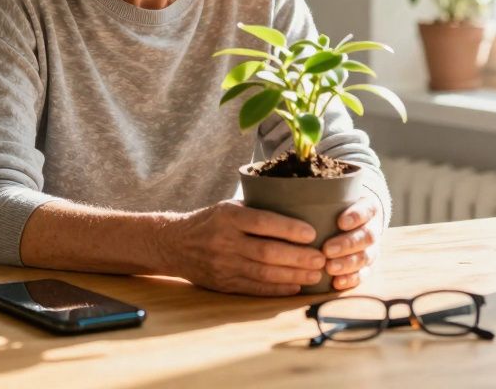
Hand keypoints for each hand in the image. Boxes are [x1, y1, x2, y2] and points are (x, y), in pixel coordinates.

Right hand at [159, 199, 325, 295]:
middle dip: (298, 257)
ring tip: (315, 275)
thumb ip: (256, 210)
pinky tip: (295, 287)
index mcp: (227, 216)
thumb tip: (298, 209)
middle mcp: (225, 241)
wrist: (174, 244)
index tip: (312, 233)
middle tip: (321, 258)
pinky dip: (278, 289)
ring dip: (294, 276)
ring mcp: (224, 265)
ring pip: (264, 273)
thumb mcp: (228, 206)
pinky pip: (255, 289)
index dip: (289, 228)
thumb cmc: (210, 221)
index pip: (263, 222)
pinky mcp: (224, 284)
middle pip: (268, 252)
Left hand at [320, 193, 381, 290]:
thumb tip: (295, 192)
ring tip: (330, 268)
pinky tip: (337, 283)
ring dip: (348, 264)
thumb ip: (323, 196)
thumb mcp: (336, 196)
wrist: (355, 219)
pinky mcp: (367, 266)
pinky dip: (351, 279)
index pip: (367, 210)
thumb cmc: (338, 206)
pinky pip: (363, 274)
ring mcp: (372, 248)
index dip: (356, 216)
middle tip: (327, 249)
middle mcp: (373, 228)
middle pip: (366, 237)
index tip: (340, 221)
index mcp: (368, 207)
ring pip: (366, 257)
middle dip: (347, 244)